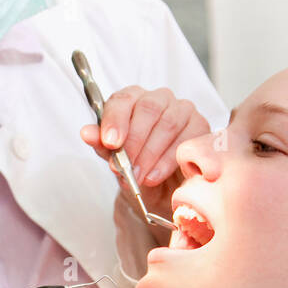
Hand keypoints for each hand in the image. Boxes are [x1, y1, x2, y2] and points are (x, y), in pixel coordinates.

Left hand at [79, 86, 210, 244]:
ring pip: (168, 124)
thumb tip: (86, 133)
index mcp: (132, 99)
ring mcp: (182, 109)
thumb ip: (102, 144)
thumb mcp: (115, 158)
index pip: (123, 100)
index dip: (115, 120)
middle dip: (134, 141)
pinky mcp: (201, 125)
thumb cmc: (136, 165)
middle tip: (126, 168)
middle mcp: (158, 98)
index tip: (110, 142)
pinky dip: (169, 160)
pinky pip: (188, 138)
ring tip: (139, 177)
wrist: (160, 189)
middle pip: (148, 109)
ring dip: (151, 154)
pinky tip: (156, 175)